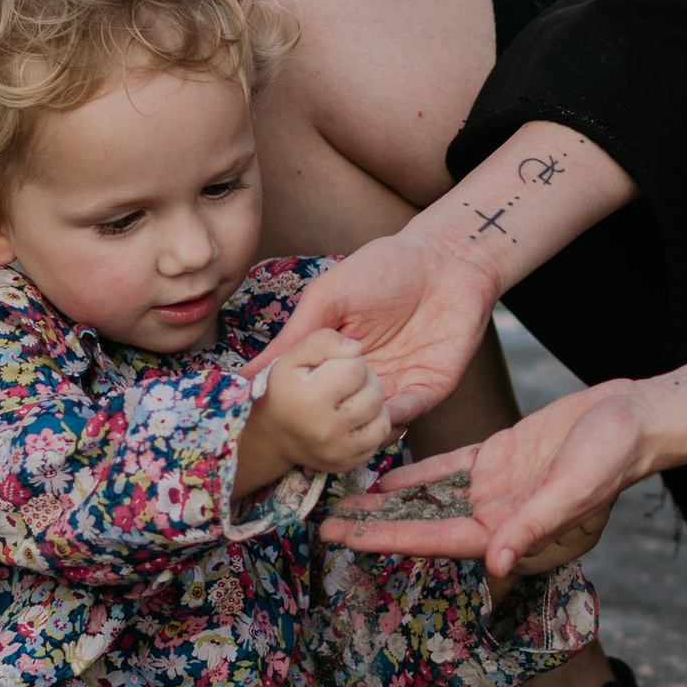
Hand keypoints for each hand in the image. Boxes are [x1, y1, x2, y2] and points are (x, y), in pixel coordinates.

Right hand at [236, 335, 393, 491]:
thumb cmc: (284, 387)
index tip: (336, 366)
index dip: (350, 361)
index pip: (356, 368)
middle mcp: (325, 429)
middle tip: (347, 383)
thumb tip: (357, 348)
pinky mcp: (348, 464)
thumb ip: (323, 341)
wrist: (270, 435)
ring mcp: (338, 451)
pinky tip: (358, 416)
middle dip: (365, 380)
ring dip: (373, 402)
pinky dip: (374, 423)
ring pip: (383, 416)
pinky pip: (380, 437)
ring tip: (354, 398)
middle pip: (374, 392)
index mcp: (310, 398)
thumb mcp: (293, 355)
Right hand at [255, 227, 497, 434]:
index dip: (291, 415)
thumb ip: (292, 340)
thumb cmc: (382, 268)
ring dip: (360, 425)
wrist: (443, 255)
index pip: (311, 399)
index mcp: (336, 364)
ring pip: (373, 425)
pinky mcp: (430, 386)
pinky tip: (380, 409)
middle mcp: (364, 381)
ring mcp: (398, 386)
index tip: (266, 426)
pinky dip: (393, 417)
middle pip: (341, 419)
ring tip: (345, 420)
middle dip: (325, 429)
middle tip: (306, 431)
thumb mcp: (325, 300)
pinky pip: (409, 413)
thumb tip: (244, 375)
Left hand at [324, 379, 653, 578]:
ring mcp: (494, 492)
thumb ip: (533, 525)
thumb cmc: (612, 458)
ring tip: (340, 504)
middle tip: (320, 526)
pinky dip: (414, 477)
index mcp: (512, 538)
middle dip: (372, 528)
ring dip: (385, 504)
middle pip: (421, 527)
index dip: (389, 541)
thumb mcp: (574, 488)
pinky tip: (380, 478)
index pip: (438, 543)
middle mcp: (497, 522)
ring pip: (427, 502)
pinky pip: (445, 472)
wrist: (633, 421)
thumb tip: (495, 563)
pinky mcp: (496, 462)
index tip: (346, 541)